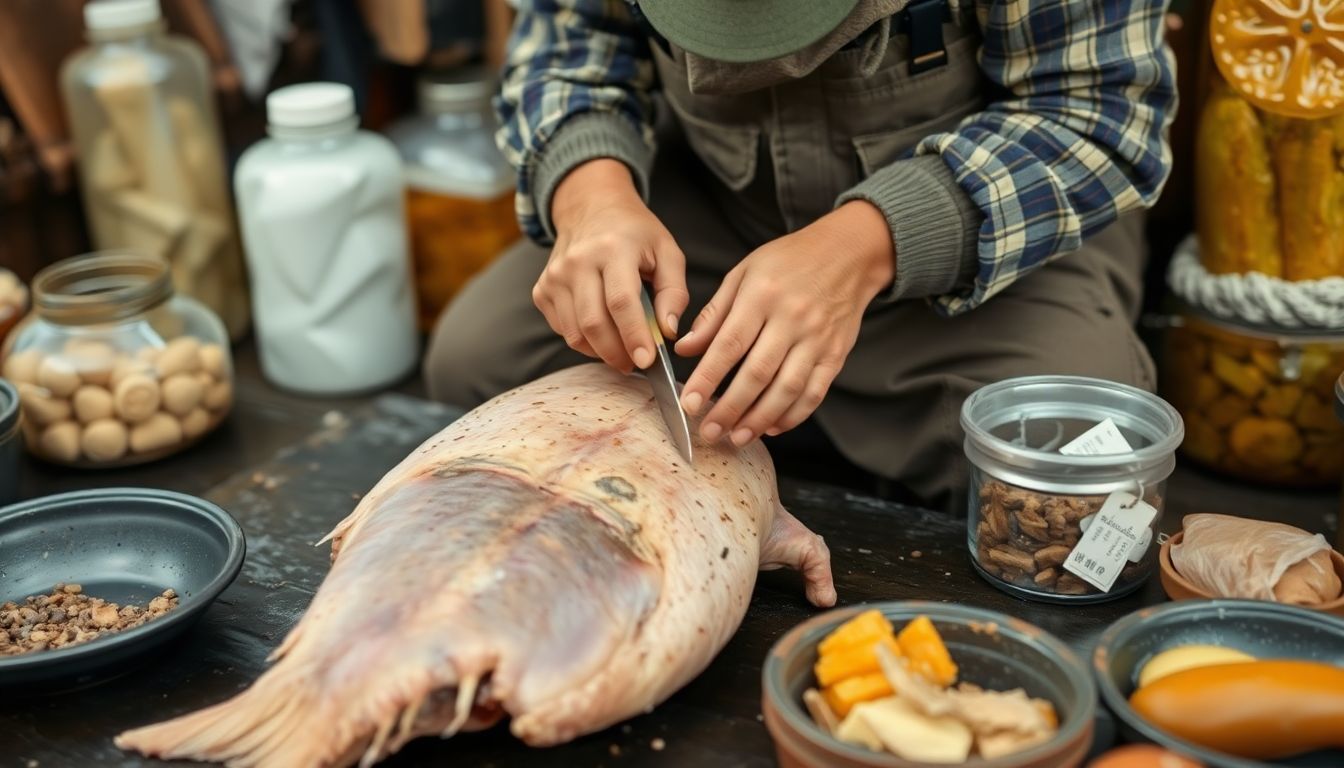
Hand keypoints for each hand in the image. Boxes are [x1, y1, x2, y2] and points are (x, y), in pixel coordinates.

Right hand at [535, 159, 688, 372]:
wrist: (591, 207)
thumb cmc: (635, 233)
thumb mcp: (667, 251)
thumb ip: (674, 292)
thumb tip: (668, 332)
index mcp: (613, 248)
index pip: (621, 302)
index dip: (634, 336)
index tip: (647, 361)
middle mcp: (577, 261)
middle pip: (593, 323)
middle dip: (617, 353)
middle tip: (637, 364)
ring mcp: (554, 276)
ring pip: (574, 333)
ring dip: (601, 352)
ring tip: (623, 352)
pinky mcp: (542, 290)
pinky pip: (563, 330)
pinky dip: (584, 341)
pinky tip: (602, 332)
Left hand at [674, 200, 894, 445]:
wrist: (849, 253)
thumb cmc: (790, 260)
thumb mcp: (744, 273)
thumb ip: (714, 313)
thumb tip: (686, 349)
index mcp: (762, 295)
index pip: (730, 344)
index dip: (708, 377)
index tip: (690, 403)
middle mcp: (792, 319)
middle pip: (758, 374)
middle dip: (730, 408)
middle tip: (709, 431)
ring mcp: (817, 339)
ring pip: (787, 389)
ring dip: (759, 419)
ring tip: (736, 437)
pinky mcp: (836, 354)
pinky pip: (815, 393)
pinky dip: (793, 415)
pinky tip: (772, 427)